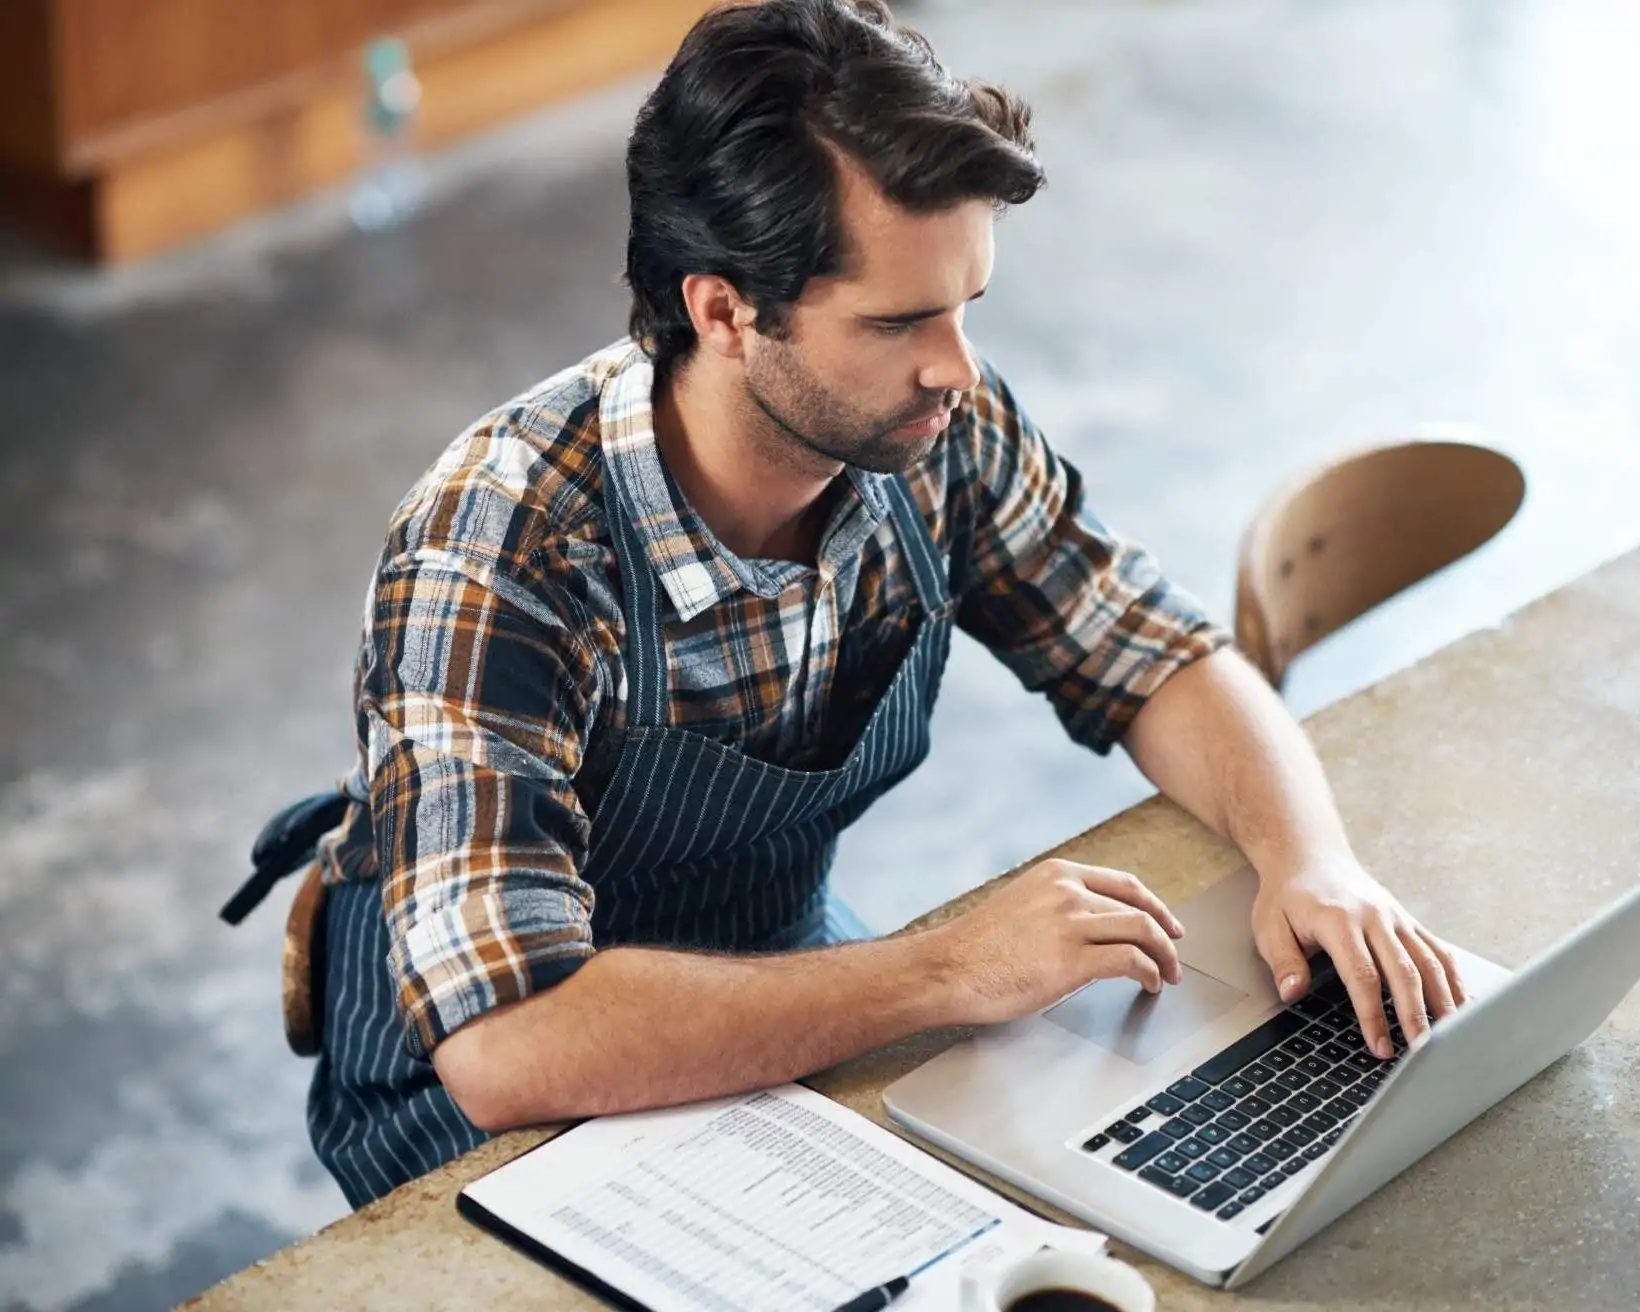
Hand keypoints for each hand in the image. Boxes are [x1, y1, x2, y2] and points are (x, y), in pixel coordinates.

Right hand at [931, 859, 1183, 1026]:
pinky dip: (1149, 973)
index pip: (1124, 884)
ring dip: (1165, 956)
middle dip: (1166, 934)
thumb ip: (1059, 908)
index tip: (1168, 924)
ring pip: (1142, 931)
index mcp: (1056, 874)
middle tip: (1175, 955)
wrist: (949, 969)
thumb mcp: (1023, 906)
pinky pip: (1131, 962)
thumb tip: (1095, 931)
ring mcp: (1071, 923)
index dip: (1154, 905)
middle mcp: (1068, 891)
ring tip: (1168, 975)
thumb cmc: (978, 947)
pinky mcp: (1072, 959)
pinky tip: (1149, 985)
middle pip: (1139, 907)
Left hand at [1251, 857, 1466, 1057]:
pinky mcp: (1408, 920)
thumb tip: (1292, 992)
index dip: (1373, 1014)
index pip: (1363, 975)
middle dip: (1416, 1015)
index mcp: (1339, 920)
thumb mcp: (1269, 926)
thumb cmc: (1288, 896)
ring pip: (1430, 961)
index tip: (1380, 1046)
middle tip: (1423, 1051)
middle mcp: (1374, 917)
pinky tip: (1463, 1005)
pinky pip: (1438, 950)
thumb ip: (1283, 961)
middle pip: (1405, 972)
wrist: (1309, 856)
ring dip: (1444, 1001)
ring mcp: (1396, 917)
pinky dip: (1454, 979)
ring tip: (1453, 1037)